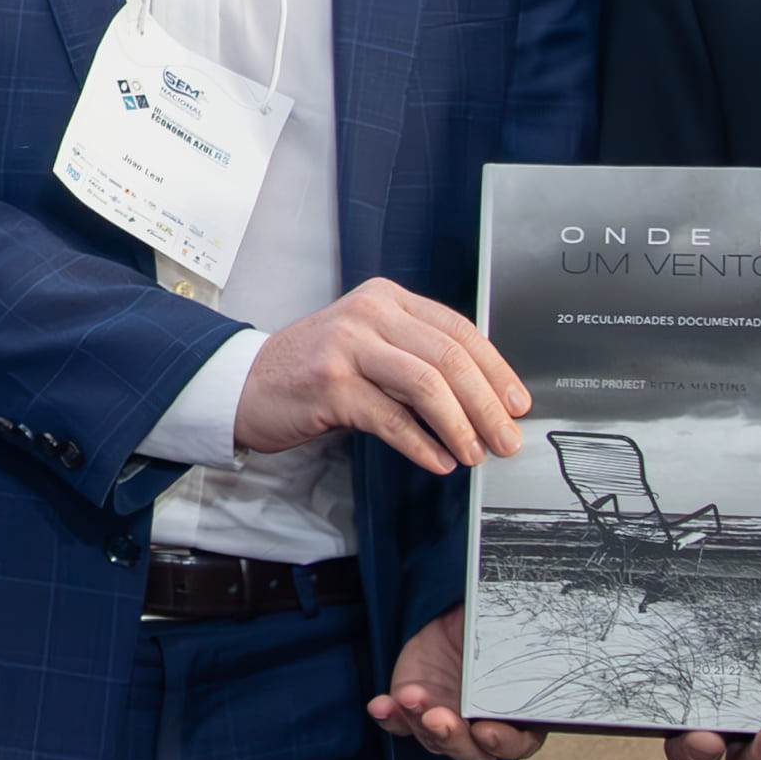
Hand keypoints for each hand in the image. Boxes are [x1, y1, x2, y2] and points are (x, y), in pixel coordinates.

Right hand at [232, 278, 528, 474]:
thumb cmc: (311, 370)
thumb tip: (481, 397)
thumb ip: (414, 356)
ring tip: (475, 454)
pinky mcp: (329, 385)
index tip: (517, 403)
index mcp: (385, 298)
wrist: (244, 384)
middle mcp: (368, 314)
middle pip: (448, 357)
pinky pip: (391, 418)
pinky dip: (422, 444)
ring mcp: (347, 347)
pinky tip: (438, 461)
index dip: (495, 370)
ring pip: (426, 385)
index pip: (458, 330)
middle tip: (506, 438)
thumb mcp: (367, 345)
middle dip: (486, 404)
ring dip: (460, 426)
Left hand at [366, 606, 543, 759]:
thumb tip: (528, 652)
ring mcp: (446, 721)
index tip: (487, 731)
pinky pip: (400, 723)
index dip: (504, 744)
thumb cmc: (494, 629)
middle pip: (471, 752)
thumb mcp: (512, 638)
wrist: (459, 618)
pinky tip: (382, 706)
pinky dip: (391, 717)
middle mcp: (481, 727)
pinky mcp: (414, 711)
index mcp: (516, 715)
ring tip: (411, 697)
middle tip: (439, 718)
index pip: (516, 744)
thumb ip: (521, 655)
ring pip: (433, 739)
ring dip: (419, 721)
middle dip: (453, 738)